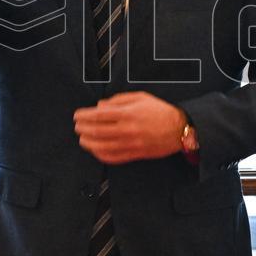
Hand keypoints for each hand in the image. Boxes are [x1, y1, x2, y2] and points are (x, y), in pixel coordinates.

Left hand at [73, 91, 187, 164]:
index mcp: (128, 113)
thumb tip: (100, 106)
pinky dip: (101, 155)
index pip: (99, 115)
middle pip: (97, 131)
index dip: (84, 115)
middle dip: (83, 129)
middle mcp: (128, 129)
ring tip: (82, 139)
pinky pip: (113, 157)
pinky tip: (95, 150)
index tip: (77, 115)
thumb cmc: (160, 111)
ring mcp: (131, 144)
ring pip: (102, 146)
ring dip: (88, 143)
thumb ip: (118, 100)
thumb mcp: (140, 97)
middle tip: (77, 126)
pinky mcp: (134, 154)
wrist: (179, 128)